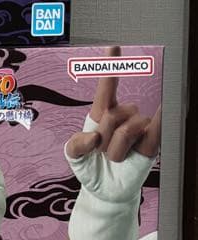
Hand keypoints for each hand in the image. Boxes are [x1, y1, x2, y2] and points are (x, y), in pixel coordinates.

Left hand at [65, 48, 160, 170]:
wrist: (105, 192)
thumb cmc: (91, 168)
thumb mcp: (73, 156)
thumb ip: (75, 145)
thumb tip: (94, 137)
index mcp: (101, 114)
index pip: (106, 87)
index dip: (110, 67)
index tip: (113, 47)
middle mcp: (123, 117)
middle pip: (113, 115)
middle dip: (104, 138)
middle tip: (103, 153)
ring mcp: (139, 128)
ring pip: (128, 129)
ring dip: (116, 151)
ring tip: (116, 159)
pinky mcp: (152, 143)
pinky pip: (156, 129)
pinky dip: (161, 119)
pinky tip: (166, 106)